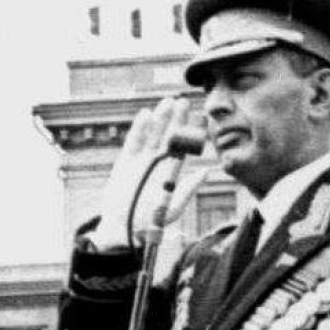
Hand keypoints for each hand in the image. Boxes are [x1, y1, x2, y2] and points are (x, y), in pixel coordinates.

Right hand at [88, 96, 196, 248]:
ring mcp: (141, 160)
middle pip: (168, 136)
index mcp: (171, 170)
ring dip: (160, 119)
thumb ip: (189, 188)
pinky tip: (146, 114)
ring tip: (167, 103)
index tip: (200, 117)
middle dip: (176, 119)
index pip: (184, 147)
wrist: (123, 227)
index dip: (191, 132)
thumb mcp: (173, 205)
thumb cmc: (150, 220)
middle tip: (183, 102)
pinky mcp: (126, 160)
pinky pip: (133, 141)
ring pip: (152, 134)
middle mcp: (157, 162)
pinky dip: (139, 128)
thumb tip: (206, 171)